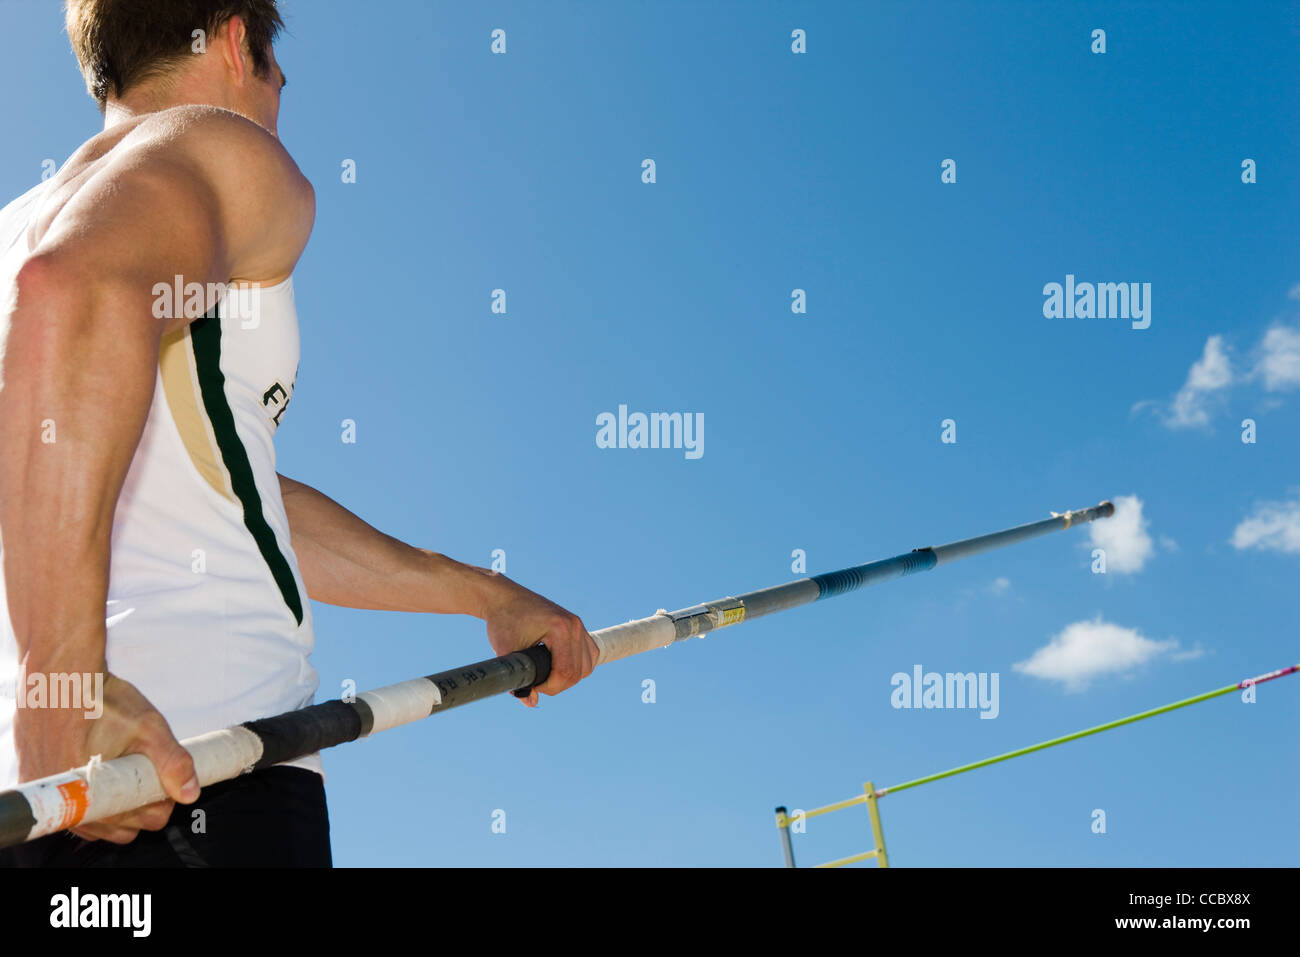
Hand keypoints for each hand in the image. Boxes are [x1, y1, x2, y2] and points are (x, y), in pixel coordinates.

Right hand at [16, 671, 199, 843]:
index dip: (163, 797)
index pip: (146, 819)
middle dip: (141, 800)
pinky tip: (100, 767)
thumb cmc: (103, 700)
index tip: (162, 773)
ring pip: (100, 818)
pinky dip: (92, 794)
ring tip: (121, 763)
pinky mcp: (37, 783)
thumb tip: (189, 794)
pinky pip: (75, 807)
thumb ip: (172, 762)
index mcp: (98, 796)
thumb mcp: (149, 727)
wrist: (59, 677)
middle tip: (143, 765)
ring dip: (116, 799)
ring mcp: (52, 797)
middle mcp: (69, 805)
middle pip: (124, 823)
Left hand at [480, 576, 597, 706]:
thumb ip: (519, 679)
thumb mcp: (506, 653)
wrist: (504, 598)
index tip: (532, 687)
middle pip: (579, 672)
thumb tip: (532, 701)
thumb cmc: (503, 622)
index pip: (566, 672)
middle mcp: (574, 626)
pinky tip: (560, 668)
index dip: (550, 687)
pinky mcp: (577, 627)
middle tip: (536, 683)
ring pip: (587, 666)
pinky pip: (589, 654)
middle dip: (558, 685)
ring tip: (547, 677)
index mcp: (560, 628)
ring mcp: (578, 625)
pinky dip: (578, 666)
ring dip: (570, 677)